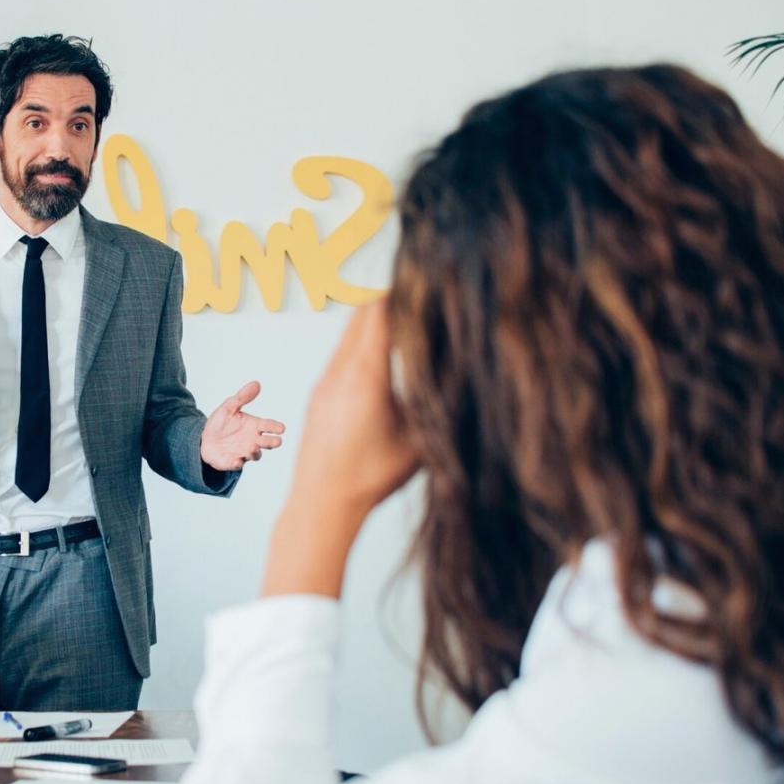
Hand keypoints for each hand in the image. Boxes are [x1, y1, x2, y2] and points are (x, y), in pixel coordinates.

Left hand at [201, 381, 284, 470]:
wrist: (205, 439)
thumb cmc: (221, 423)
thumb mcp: (229, 407)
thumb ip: (242, 397)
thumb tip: (256, 383)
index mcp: (254, 426)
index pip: (269, 426)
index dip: (276, 427)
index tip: (282, 428)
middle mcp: (253, 440)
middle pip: (267, 443)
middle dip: (272, 442)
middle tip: (276, 441)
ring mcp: (244, 452)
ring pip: (255, 455)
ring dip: (255, 452)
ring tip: (252, 446)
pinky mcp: (233, 461)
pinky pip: (237, 464)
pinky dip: (237, 462)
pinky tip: (236, 459)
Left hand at [291, 301, 419, 517]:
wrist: (321, 502)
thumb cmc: (372, 476)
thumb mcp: (420, 440)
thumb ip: (439, 404)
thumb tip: (464, 375)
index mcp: (366, 374)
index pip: (383, 310)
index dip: (407, 290)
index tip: (430, 280)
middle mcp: (340, 369)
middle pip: (363, 313)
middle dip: (394, 299)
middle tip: (424, 294)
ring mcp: (325, 380)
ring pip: (350, 333)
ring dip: (376, 321)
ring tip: (408, 321)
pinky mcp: (319, 393)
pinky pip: (341, 353)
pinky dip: (363, 343)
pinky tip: (383, 356)